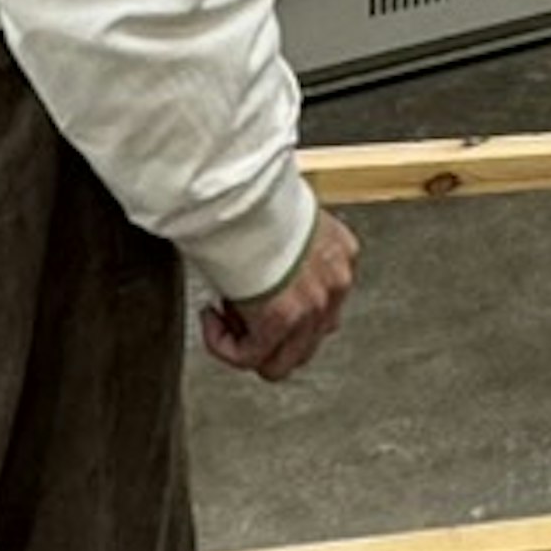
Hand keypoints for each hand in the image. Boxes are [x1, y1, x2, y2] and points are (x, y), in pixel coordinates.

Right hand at [201, 206, 358, 378]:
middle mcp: (335, 282)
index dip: (281, 307)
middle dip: (268, 334)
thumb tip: (259, 266)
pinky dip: (225, 346)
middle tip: (237, 311)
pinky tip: (211, 320)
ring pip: (283, 359)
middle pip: (308, 340)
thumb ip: (282, 251)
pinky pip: (252, 357)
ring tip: (223, 318)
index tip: (254, 293)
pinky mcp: (285, 319)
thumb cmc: (253, 196)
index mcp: (339, 253)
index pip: (322, 305)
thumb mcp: (280, 221)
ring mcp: (315, 305)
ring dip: (248, 346)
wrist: (245, 191)